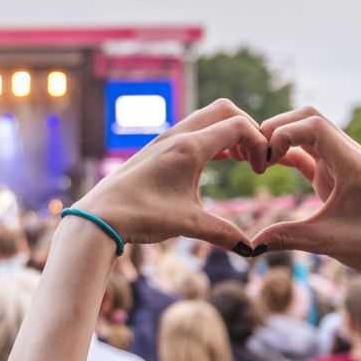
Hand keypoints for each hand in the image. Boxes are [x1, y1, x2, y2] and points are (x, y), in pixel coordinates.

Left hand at [73, 99, 266, 249]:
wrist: (99, 216)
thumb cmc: (141, 216)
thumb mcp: (188, 224)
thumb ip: (224, 233)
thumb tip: (252, 250)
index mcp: (189, 147)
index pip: (238, 126)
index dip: (259, 144)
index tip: (260, 171)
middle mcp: (177, 136)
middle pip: (224, 110)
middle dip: (248, 129)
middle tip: (254, 158)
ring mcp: (165, 140)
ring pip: (206, 119)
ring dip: (228, 133)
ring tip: (240, 161)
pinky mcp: (157, 149)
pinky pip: (192, 131)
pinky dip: (211, 139)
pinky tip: (217, 163)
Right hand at [250, 107, 360, 278]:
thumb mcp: (327, 241)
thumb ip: (288, 238)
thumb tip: (250, 246)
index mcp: (352, 163)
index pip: (314, 125)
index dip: (283, 133)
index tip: (265, 159)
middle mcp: (348, 155)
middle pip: (308, 118)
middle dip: (277, 128)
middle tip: (253, 153)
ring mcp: (342, 162)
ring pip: (307, 131)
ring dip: (281, 138)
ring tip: (256, 158)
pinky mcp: (336, 174)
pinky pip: (308, 152)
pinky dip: (287, 153)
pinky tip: (267, 166)